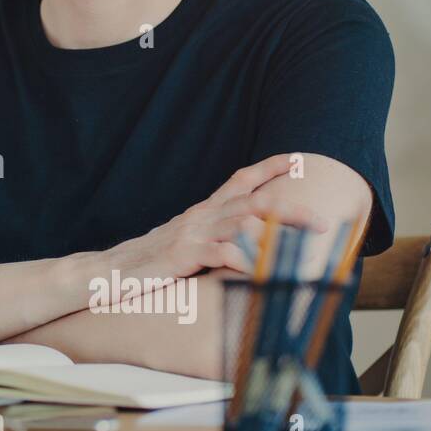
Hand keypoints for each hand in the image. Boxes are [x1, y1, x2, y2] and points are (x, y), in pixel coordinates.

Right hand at [101, 154, 329, 284]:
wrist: (108, 271)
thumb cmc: (147, 261)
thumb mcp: (184, 243)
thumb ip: (212, 238)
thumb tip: (245, 244)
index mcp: (202, 210)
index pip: (241, 180)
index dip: (271, 167)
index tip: (300, 159)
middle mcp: (200, 216)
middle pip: (254, 201)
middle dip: (291, 207)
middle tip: (322, 221)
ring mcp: (192, 234)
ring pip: (244, 223)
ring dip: (278, 235)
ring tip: (304, 248)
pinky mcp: (184, 255)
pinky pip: (223, 253)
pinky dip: (248, 260)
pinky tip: (264, 271)